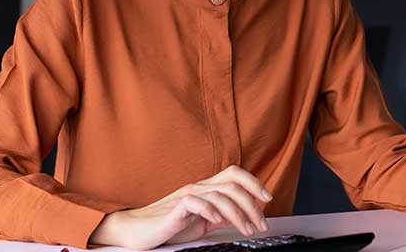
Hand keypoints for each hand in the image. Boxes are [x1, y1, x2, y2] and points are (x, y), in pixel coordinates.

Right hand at [88, 165, 272, 248]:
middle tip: (261, 224)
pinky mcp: (177, 207)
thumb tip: (241, 217)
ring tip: (247, 230)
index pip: (234, 174)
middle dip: (253, 204)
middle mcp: (198, 187)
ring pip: (221, 195)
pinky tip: (220, 223)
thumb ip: (220, 216)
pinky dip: (213, 212)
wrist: (138, 231)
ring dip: (239, 214)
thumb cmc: (168, 226)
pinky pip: (198, 203)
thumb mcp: (201, 222)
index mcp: (206, 188)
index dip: (254, 182)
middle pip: (233, 184)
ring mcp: (187, 195)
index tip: (267, 198)